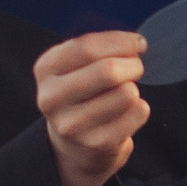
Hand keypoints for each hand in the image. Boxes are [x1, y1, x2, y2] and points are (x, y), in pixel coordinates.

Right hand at [33, 33, 149, 185]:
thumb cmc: (82, 94)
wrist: (74, 144)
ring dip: (134, 89)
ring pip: (126, 93)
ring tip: (125, 93)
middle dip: (132, 65)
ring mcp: (73, 125)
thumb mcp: (75, 66)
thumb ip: (99, 49)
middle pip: (107, 71)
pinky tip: (127, 113)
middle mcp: (52, 98)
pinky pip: (137, 113)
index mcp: (45, 70)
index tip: (137, 44)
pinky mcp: (97, 144)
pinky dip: (141, 108)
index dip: (120, 42)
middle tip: (136, 68)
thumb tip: (136, 43)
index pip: (87, 47)